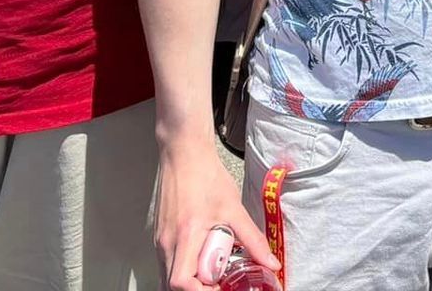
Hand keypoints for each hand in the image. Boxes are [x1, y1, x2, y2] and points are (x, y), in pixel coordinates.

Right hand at [156, 141, 279, 289]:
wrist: (184, 153)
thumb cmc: (204, 176)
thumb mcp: (234, 209)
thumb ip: (253, 240)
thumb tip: (270, 262)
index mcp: (185, 237)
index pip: (182, 282)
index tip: (219, 289)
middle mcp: (167, 243)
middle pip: (170, 285)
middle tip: (217, 284)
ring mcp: (161, 240)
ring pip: (166, 277)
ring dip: (188, 282)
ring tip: (210, 272)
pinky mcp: (161, 236)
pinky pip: (167, 264)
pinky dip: (183, 270)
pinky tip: (200, 260)